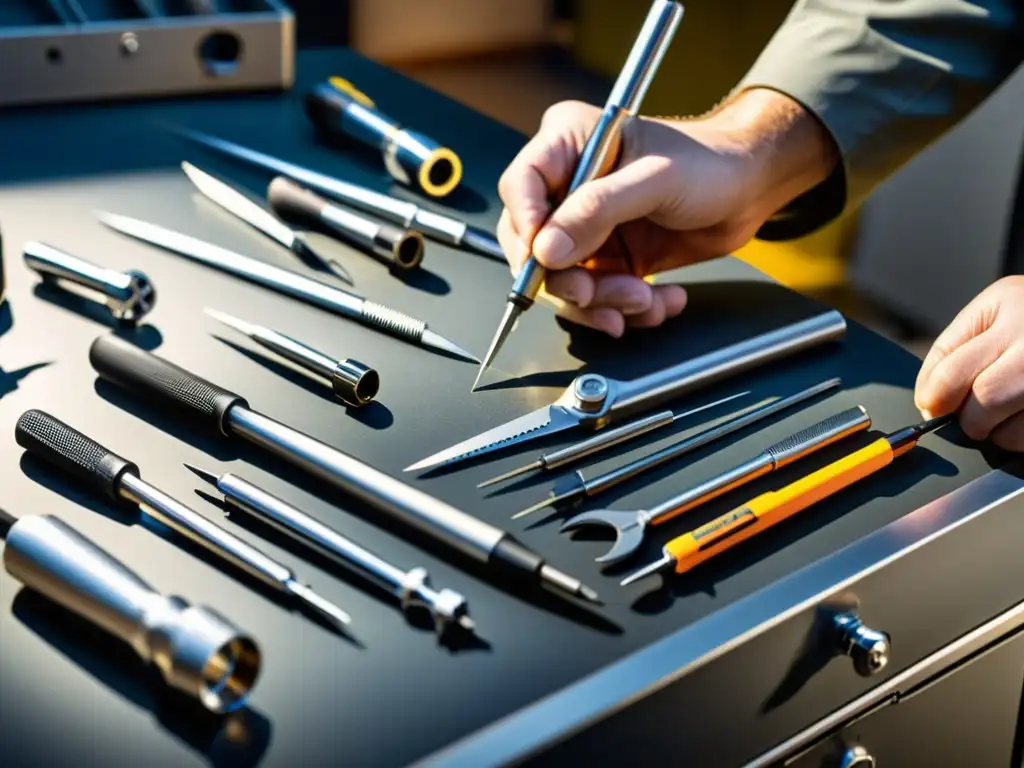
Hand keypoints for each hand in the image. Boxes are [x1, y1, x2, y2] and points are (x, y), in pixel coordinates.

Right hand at [496, 89, 837, 335]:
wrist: (750, 189)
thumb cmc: (711, 162)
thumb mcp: (655, 179)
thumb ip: (598, 209)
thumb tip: (546, 249)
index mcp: (569, 144)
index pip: (520, 186)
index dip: (526, 227)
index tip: (545, 259)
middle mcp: (569, 187)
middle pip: (533, 245)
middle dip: (567, 280)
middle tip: (594, 293)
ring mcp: (585, 227)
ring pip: (563, 281)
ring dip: (602, 302)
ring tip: (643, 300)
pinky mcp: (606, 259)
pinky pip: (596, 298)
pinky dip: (625, 310)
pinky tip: (659, 301)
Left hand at [915, 276, 1023, 450]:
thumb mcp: (992, 310)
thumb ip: (952, 347)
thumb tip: (928, 401)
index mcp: (1007, 310)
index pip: (950, 373)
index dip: (933, 398)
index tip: (933, 404)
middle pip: (983, 402)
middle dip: (967, 418)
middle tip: (970, 413)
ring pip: (1009, 430)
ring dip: (995, 431)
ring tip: (1002, 411)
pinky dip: (1018, 437)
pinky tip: (1022, 414)